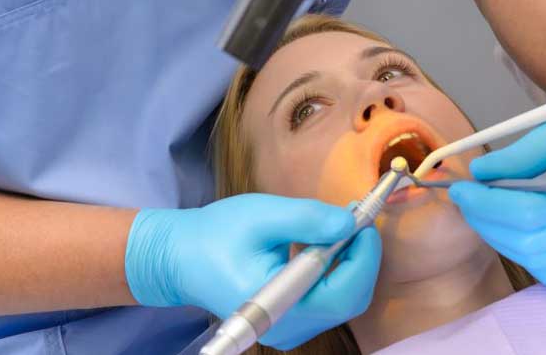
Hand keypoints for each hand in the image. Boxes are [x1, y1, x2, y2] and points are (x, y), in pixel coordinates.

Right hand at [126, 194, 380, 349]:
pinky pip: (328, 299)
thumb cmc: (216, 235)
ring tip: (339, 225)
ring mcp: (289, 329)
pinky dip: (337, 270)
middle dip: (361, 257)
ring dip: (350, 261)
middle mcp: (287, 328)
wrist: (181, 259)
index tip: (363, 219)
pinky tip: (326, 243)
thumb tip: (350, 223)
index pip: (343, 293)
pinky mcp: (290, 322)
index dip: (363, 256)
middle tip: (355, 218)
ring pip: (343, 300)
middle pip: (349, 299)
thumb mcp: (264, 215)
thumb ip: (309, 219)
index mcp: (279, 306)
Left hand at [448, 90, 545, 287]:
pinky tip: (520, 227)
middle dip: (486, 221)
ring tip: (488, 208)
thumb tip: (478, 175)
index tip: (460, 188)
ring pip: (535, 260)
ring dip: (503, 237)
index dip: (485, 206)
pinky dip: (529, 253)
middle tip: (467, 198)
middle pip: (525, 242)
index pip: (525, 215)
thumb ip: (517, 156)